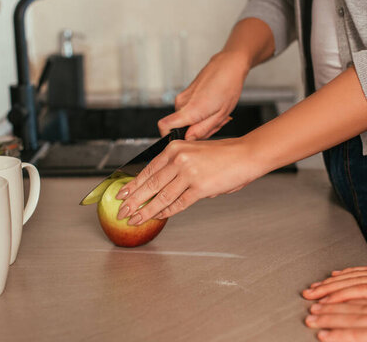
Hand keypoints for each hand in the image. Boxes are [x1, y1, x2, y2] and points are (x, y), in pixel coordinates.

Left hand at [114, 137, 263, 223]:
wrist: (245, 155)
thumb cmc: (222, 154)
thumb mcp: (194, 151)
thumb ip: (177, 166)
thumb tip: (161, 186)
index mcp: (175, 148)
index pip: (148, 169)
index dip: (133, 184)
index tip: (121, 193)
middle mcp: (179, 158)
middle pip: (150, 184)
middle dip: (133, 199)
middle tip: (121, 210)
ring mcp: (189, 173)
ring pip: (161, 196)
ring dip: (145, 210)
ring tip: (134, 219)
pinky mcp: (200, 188)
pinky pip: (178, 203)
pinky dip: (166, 212)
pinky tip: (157, 216)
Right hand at [157, 50, 249, 139]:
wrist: (229, 65)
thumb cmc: (228, 86)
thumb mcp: (220, 115)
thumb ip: (202, 130)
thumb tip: (188, 139)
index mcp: (190, 109)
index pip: (164, 126)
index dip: (169, 137)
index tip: (182, 141)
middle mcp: (182, 102)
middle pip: (179, 126)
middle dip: (194, 131)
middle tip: (213, 124)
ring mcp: (182, 97)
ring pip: (185, 119)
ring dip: (199, 121)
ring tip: (215, 114)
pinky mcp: (186, 93)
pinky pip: (188, 110)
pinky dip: (200, 113)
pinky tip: (213, 107)